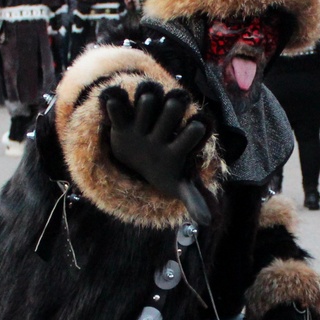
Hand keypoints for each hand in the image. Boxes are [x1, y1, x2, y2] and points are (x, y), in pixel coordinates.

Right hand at [102, 81, 210, 224]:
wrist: (135, 158)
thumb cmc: (162, 169)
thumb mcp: (177, 184)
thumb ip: (192, 199)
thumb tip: (206, 222)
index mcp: (180, 139)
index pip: (194, 127)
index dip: (195, 130)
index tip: (195, 131)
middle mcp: (166, 122)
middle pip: (174, 106)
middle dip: (173, 110)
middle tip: (169, 119)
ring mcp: (144, 116)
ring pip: (149, 97)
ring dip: (147, 102)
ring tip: (145, 109)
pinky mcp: (122, 116)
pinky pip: (117, 102)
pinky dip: (114, 102)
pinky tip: (113, 105)